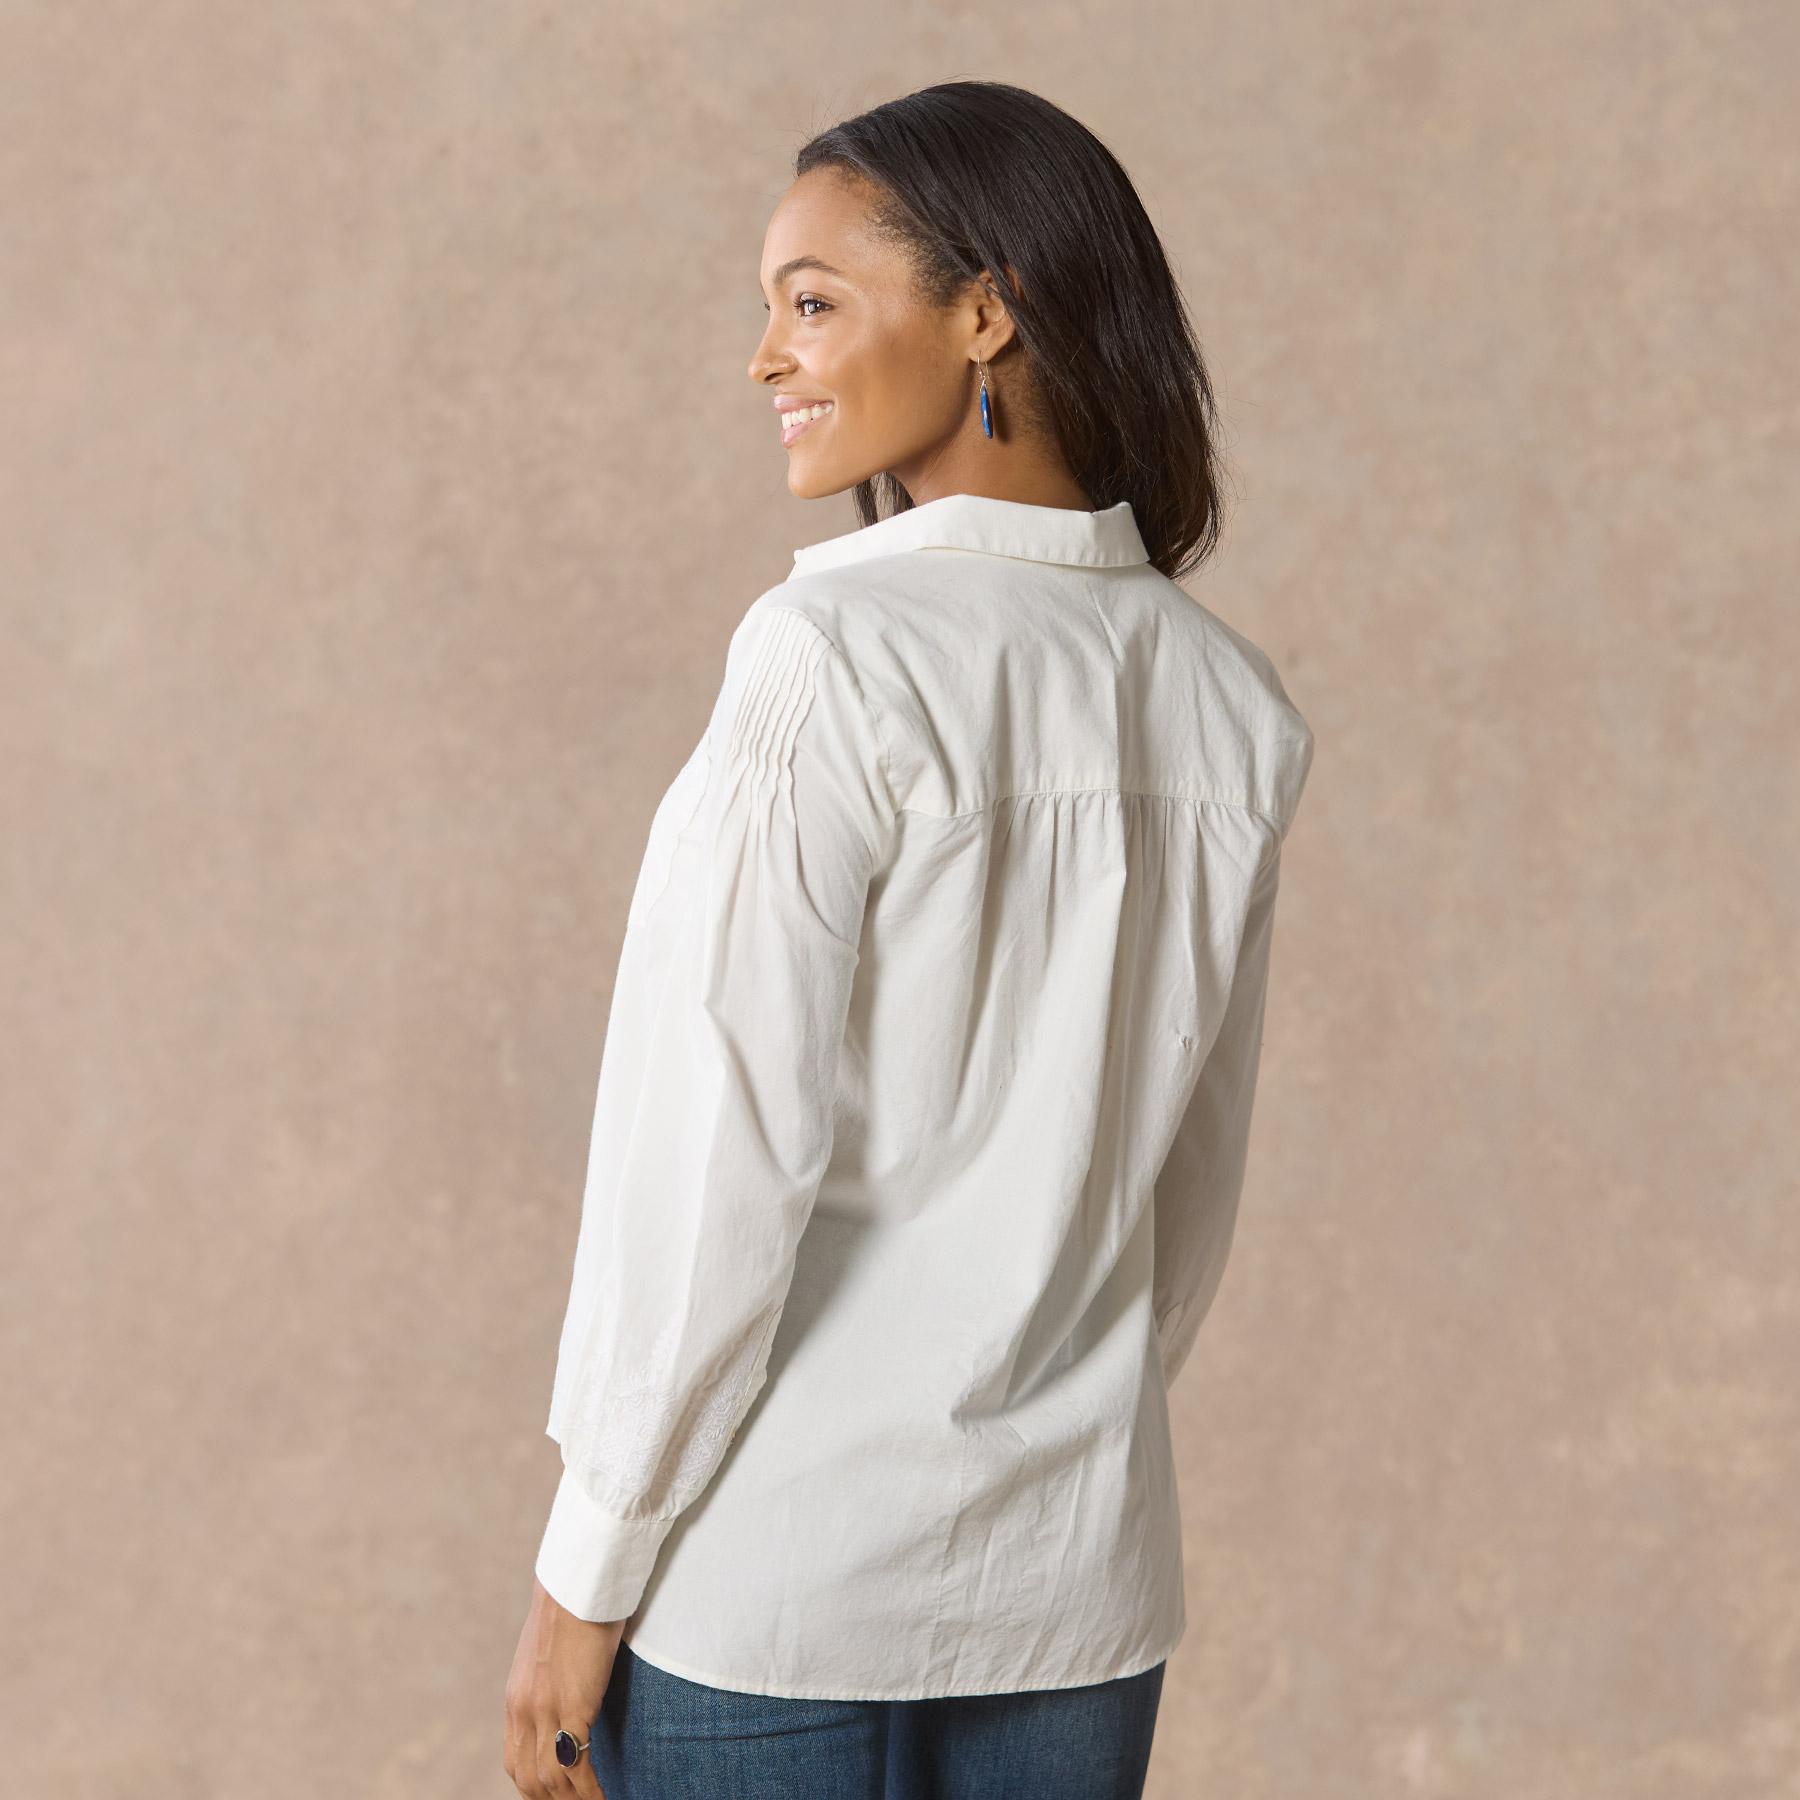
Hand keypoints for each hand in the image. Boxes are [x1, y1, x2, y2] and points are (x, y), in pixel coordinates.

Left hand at [503, 1575, 625, 1797]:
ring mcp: (544, 1710)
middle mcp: (524, 1709)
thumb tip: (571, 1687)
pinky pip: (576, 1766)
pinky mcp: (571, 1705)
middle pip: (529, 1779)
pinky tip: (603, 1797)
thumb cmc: (577, 1604)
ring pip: (551, 1780)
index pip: (516, 1762)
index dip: (535, 1788)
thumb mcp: (553, 1648)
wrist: (581, 1579)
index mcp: (517, 1697)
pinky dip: (589, 1790)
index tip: (557, 1798)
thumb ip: (553, 1676)